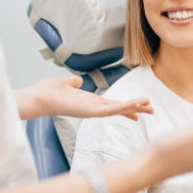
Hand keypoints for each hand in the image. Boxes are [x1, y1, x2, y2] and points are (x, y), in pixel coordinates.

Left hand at [15, 76, 153, 119]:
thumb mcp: (65, 83)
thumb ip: (73, 82)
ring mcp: (93, 111)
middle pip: (120, 108)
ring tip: (149, 106)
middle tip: (152, 110)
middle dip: (136, 108)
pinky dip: (124, 108)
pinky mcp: (91, 112)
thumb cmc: (49, 91)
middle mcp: (93, 108)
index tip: (139, 107)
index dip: (126, 105)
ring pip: (118, 109)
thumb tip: (77, 80)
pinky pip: (111, 110)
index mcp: (90, 101)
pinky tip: (135, 105)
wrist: (40, 96)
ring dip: (134, 107)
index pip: (112, 104)